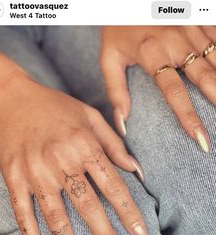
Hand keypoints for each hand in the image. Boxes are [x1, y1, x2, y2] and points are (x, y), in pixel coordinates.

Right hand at [0, 69, 149, 234]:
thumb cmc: (55, 106)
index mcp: (84, 145)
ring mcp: (35, 173)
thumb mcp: (90, 116)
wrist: (11, 98)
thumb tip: (136, 169)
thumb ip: (114, 143)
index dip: (130, 214)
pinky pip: (24, 214)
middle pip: (88, 208)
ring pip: (56, 218)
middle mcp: (61, 162)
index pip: (113, 186)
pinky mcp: (14, 178)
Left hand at [101, 26, 215, 152]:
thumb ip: (116, 91)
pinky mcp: (199, 18)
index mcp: (151, 53)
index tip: (200, 139)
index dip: (188, 117)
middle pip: (204, 76)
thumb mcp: (108, 59)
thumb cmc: (117, 29)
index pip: (174, 91)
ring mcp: (190, 27)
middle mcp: (175, 40)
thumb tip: (123, 123)